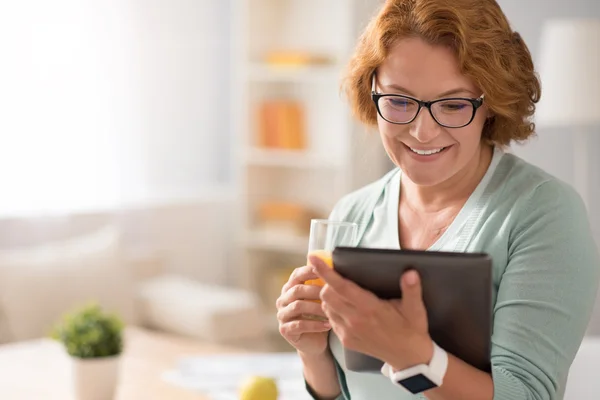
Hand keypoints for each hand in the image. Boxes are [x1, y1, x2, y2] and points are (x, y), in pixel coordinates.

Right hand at [276, 265, 331, 355]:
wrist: (315, 341)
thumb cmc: (319, 316)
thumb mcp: (321, 299)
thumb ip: (322, 285)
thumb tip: (335, 269)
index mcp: (290, 288)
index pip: (297, 274)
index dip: (309, 271)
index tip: (324, 270)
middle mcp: (283, 299)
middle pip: (297, 290)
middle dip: (316, 291)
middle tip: (332, 294)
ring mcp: (282, 315)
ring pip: (298, 307)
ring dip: (316, 308)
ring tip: (331, 311)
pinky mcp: (284, 330)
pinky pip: (299, 325)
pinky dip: (315, 324)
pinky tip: (328, 325)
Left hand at [310, 254, 433, 369]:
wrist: (408, 358)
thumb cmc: (411, 329)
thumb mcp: (416, 310)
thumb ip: (412, 290)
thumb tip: (410, 273)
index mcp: (370, 309)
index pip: (341, 287)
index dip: (326, 272)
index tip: (313, 258)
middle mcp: (355, 321)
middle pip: (326, 295)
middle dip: (327, 283)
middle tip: (338, 278)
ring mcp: (348, 332)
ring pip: (326, 307)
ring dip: (329, 297)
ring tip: (342, 292)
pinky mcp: (346, 340)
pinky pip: (331, 320)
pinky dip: (333, 310)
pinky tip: (346, 307)